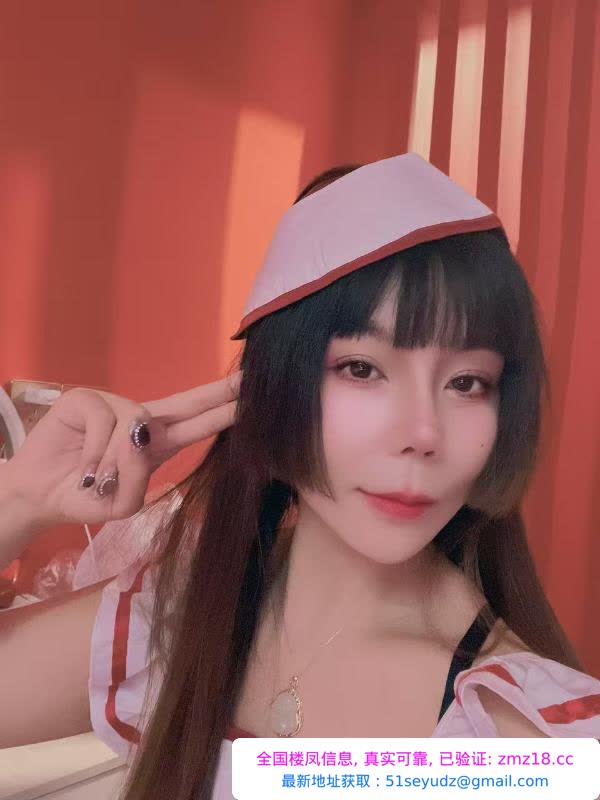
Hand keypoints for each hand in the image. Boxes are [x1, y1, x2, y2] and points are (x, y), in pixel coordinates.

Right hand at [3, 371, 241, 528]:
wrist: (38, 497)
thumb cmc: (84, 497)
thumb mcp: (121, 504)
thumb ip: (139, 479)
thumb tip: (140, 436)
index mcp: (158, 445)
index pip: (198, 425)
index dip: (224, 411)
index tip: (253, 398)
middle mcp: (141, 420)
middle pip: (186, 402)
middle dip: (217, 393)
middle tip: (247, 381)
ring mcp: (114, 406)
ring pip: (136, 422)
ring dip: (117, 460)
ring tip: (96, 479)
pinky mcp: (86, 399)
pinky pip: (104, 420)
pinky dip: (94, 450)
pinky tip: (82, 464)